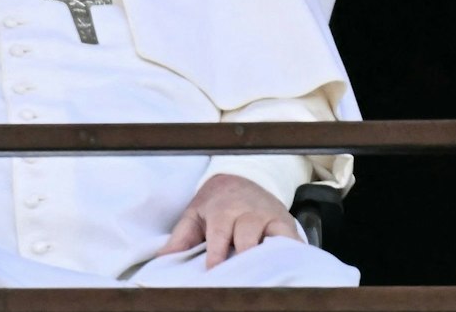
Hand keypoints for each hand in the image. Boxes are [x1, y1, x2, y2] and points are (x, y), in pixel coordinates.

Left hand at [157, 173, 299, 268]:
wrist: (241, 177)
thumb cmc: (215, 203)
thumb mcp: (194, 214)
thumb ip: (180, 238)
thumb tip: (162, 260)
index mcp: (222, 210)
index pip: (219, 234)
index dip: (217, 254)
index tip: (214, 272)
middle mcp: (248, 212)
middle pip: (247, 237)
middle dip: (243, 257)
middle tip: (239, 279)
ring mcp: (270, 217)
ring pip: (273, 238)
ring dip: (270, 256)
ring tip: (266, 276)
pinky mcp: (286, 223)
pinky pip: (293, 239)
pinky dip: (293, 252)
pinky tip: (291, 267)